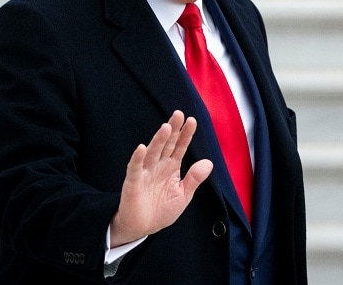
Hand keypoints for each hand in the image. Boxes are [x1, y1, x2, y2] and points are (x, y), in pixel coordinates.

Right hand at [109, 110, 212, 247]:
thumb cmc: (161, 209)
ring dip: (159, 140)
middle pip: (166, 144)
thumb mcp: (183, 195)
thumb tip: (209, 162)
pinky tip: (141, 148)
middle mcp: (158, 165)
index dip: (185, 134)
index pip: (180, 147)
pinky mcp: (133, 182)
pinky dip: (138, 159)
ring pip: (153, 152)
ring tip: (166, 127)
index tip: (192, 120)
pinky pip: (135, 169)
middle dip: (173, 130)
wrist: (142, 227)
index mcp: (171, 166)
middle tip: (178, 114)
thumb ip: (194, 179)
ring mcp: (146, 172)